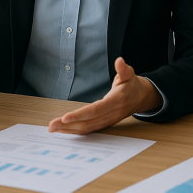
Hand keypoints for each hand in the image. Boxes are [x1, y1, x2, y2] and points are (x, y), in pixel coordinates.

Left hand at [47, 58, 161, 134]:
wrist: (141, 99)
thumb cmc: (132, 85)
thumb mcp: (129, 75)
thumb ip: (123, 69)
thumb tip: (120, 61)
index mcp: (116, 102)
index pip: (96, 110)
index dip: (80, 114)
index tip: (65, 117)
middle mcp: (110, 114)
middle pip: (87, 122)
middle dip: (68, 125)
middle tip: (51, 126)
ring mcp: (107, 121)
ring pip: (86, 128)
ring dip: (68, 130)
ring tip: (52, 128)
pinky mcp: (103, 124)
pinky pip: (88, 130)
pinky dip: (74, 131)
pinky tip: (63, 130)